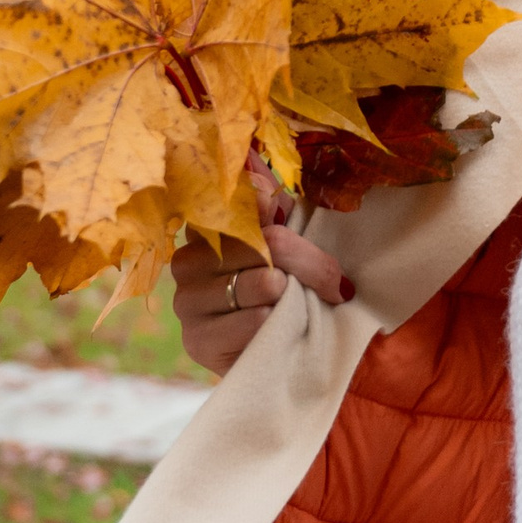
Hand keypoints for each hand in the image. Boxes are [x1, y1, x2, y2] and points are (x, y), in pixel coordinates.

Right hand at [170, 164, 353, 375]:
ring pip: (261, 282)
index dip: (263, 199)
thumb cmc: (285, 295)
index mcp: (208, 229)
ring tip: (299, 308)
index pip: (233, 198)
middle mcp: (188, 260)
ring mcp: (188, 301)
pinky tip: (279, 331)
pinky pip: (254, 319)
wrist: (280, 360)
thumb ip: (271, 205)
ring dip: (294, 297)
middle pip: (262, 242)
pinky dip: (279, 325)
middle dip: (309, 262)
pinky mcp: (198, 340)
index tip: (283, 208)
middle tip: (333, 283)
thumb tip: (254, 161)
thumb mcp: (286, 246)